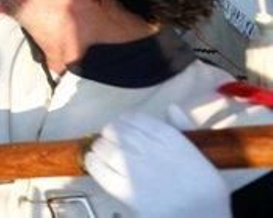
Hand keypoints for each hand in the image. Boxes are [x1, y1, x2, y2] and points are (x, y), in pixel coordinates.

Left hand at [85, 108, 228, 216]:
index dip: (125, 121)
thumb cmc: (206, 192)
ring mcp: (136, 170)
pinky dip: (92, 163)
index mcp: (170, 138)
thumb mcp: (202, 156)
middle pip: (116, 130)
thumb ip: (184, 130)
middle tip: (112, 140)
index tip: (124, 127)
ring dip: (100, 147)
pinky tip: (93, 161)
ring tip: (101, 151)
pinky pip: (100, 171)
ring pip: (105, 147)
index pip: (135, 118)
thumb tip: (171, 107)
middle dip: (111, 134)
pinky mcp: (126, 191)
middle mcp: (150, 149)